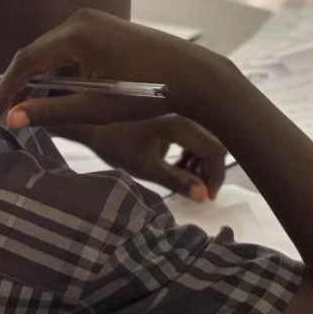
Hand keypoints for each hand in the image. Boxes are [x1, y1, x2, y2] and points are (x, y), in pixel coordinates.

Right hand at [0, 9, 220, 127]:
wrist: (194, 76)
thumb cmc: (149, 92)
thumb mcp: (97, 108)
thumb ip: (53, 112)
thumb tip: (14, 118)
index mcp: (76, 34)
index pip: (27, 59)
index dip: (8, 86)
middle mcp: (82, 20)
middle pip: (37, 52)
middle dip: (22, 82)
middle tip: (8, 110)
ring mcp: (96, 20)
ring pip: (54, 51)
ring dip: (42, 77)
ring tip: (31, 106)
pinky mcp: (106, 27)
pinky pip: (72, 48)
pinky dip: (62, 70)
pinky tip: (61, 93)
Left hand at [85, 115, 226, 200]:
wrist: (96, 129)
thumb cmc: (118, 147)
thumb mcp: (147, 169)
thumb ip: (177, 182)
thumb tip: (203, 196)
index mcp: (180, 125)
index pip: (214, 151)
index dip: (216, 176)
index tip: (208, 197)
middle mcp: (184, 116)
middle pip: (213, 145)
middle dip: (210, 171)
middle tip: (200, 192)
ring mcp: (179, 116)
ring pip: (205, 142)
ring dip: (201, 164)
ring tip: (187, 182)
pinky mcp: (173, 120)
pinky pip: (193, 138)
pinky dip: (192, 156)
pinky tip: (179, 168)